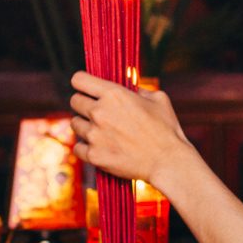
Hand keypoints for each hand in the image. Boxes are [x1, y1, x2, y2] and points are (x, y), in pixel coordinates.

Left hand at [69, 72, 192, 184]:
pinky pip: (77, 148)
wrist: (168, 162)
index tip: (87, 89)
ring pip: (75, 124)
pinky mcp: (94, 156)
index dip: (82, 83)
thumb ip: (139, 90)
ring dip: (85, 126)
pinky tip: (98, 147)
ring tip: (100, 132)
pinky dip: (85, 148)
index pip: (79, 80)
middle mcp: (100, 112)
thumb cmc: (166, 130)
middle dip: (84, 104)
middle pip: (74, 101)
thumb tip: (129, 90)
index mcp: (114, 94)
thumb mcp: (158, 99)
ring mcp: (94, 135)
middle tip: (97, 112)